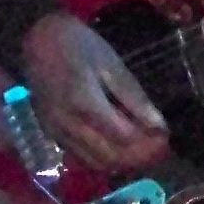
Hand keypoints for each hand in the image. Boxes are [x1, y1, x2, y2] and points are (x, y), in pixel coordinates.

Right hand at [22, 11, 169, 172]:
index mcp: (85, 103)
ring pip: (94, 163)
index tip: (166, 136)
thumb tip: (158, 124)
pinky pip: (81, 157)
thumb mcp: (111, 63)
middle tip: (158, 147)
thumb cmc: (79, 45)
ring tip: (143, 151)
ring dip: (121, 163)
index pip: (123, 136)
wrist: (37, 40)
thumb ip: (133, 96)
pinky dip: (102, 160)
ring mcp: (57, 133)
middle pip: (109, 156)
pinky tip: (118, 149)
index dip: (147, 141)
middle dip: (137, 156)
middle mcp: (69, 125)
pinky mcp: (52, 135)